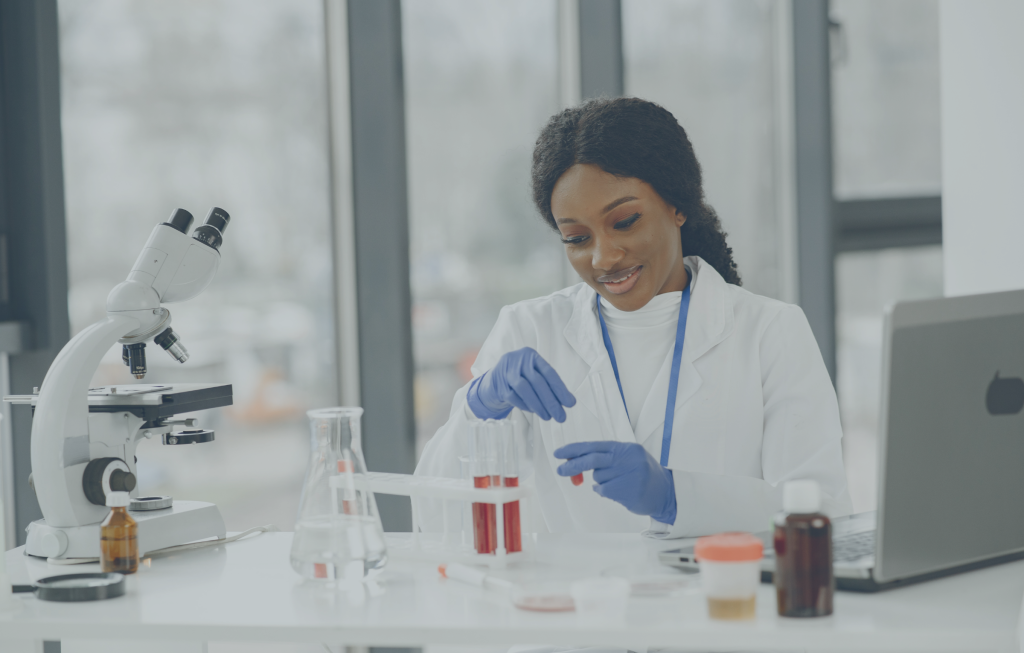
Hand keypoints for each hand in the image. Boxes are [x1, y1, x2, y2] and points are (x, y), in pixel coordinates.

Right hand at [467, 347, 575, 421]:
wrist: (492, 381)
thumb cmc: (519, 378)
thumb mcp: (533, 374)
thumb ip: (548, 384)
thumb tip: (568, 401)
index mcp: (530, 355)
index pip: (549, 372)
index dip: (560, 389)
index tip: (570, 403)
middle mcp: (517, 360)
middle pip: (538, 381)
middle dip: (551, 401)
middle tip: (561, 416)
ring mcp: (505, 371)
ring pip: (525, 389)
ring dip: (539, 405)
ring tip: (548, 417)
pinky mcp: (497, 384)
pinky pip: (513, 397)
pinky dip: (525, 406)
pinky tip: (534, 412)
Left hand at [554, 441, 676, 523]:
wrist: (664, 492)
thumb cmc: (641, 474)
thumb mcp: (626, 459)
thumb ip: (604, 458)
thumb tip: (574, 462)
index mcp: (626, 448)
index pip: (595, 446)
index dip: (575, 449)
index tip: (560, 453)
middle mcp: (628, 458)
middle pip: (593, 459)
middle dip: (574, 465)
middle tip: (560, 470)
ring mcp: (630, 474)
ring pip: (598, 477)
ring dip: (601, 481)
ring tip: (617, 482)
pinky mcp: (629, 491)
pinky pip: (604, 490)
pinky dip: (604, 491)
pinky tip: (617, 491)